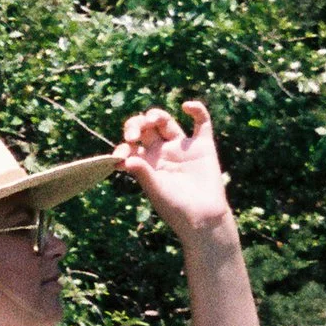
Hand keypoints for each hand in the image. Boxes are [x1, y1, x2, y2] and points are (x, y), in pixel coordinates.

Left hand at [115, 100, 232, 239]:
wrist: (203, 219)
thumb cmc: (176, 208)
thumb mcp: (156, 190)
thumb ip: (143, 173)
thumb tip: (125, 159)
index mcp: (147, 161)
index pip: (131, 144)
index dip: (124, 144)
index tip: (122, 153)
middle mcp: (162, 151)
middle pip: (146, 128)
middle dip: (137, 125)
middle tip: (133, 135)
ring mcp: (182, 147)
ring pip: (166, 122)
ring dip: (157, 115)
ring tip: (152, 119)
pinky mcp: (203, 146)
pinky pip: (201, 122)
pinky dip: (196, 110)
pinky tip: (187, 106)